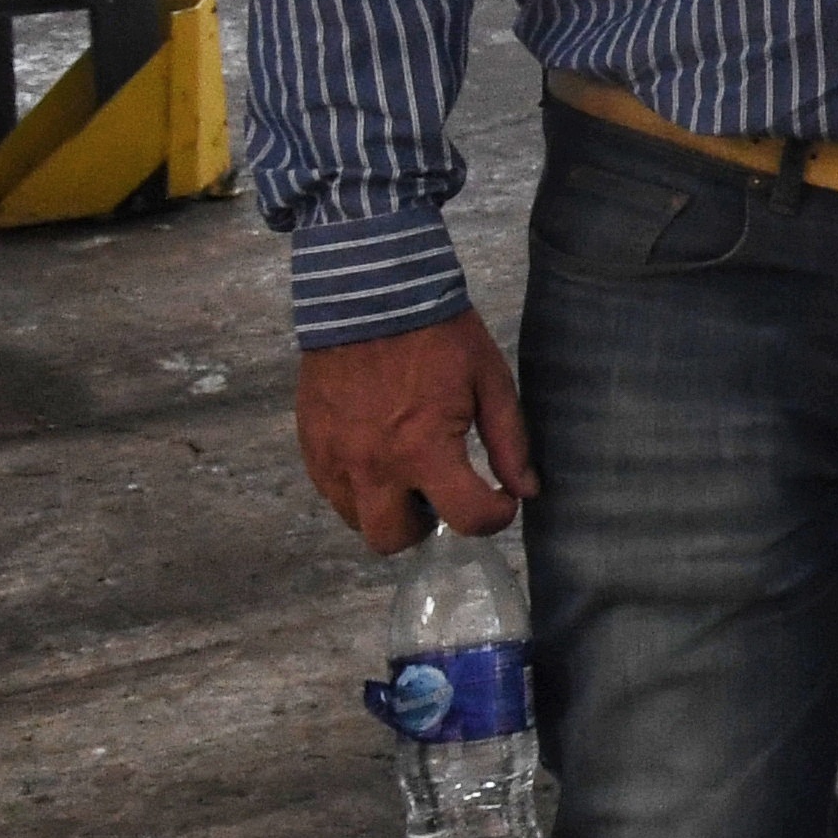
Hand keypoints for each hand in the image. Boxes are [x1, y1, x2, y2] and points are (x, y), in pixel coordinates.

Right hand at [295, 312, 532, 547]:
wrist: (369, 297)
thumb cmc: (439, 337)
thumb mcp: (491, 382)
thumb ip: (510, 442)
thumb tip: (527, 490)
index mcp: (424, 450)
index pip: (467, 519)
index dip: (494, 517)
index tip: (500, 499)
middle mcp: (373, 466)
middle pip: (393, 541)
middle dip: (425, 526)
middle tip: (441, 492)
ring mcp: (335, 460)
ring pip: (357, 522)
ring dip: (388, 509)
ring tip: (408, 470)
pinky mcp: (310, 447)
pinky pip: (333, 493)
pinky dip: (358, 488)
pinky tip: (379, 455)